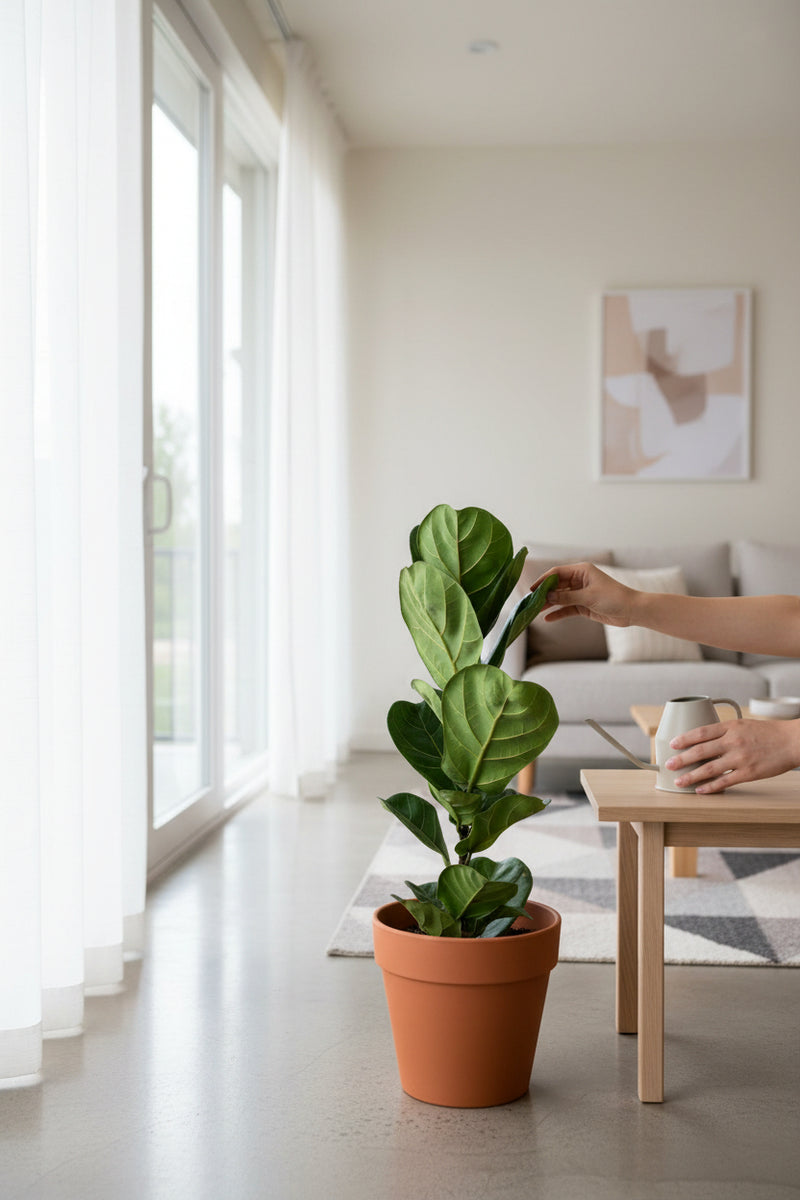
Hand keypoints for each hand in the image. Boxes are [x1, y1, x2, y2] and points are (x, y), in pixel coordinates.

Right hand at [531, 562, 634, 627]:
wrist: (631, 611)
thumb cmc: (613, 598)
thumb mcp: (588, 597)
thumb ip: (566, 597)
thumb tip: (546, 596)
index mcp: (582, 571)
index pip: (557, 573)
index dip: (543, 580)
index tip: (532, 589)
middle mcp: (579, 580)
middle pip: (556, 586)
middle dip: (544, 594)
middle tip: (531, 602)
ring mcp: (581, 593)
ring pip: (560, 598)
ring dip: (549, 604)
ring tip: (535, 611)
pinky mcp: (583, 606)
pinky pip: (567, 608)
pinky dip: (558, 613)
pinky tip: (548, 618)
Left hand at [665, 718, 799, 793]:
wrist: (791, 742)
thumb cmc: (768, 733)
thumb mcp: (744, 724)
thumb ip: (725, 731)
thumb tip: (704, 741)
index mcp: (731, 726)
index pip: (702, 732)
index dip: (684, 739)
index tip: (672, 744)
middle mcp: (733, 741)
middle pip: (701, 751)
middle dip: (681, 759)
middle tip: (668, 765)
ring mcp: (740, 758)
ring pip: (709, 768)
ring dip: (691, 776)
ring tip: (679, 781)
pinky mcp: (748, 773)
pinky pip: (725, 781)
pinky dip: (710, 787)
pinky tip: (700, 790)